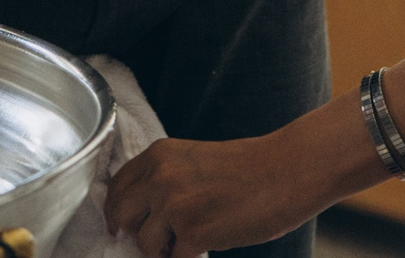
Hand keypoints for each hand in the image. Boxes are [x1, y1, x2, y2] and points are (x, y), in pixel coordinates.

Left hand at [106, 133, 327, 257]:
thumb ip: (165, 178)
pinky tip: (208, 247)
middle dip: (134, 232)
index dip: (120, 210)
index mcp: (158, 155)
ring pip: (144, 244)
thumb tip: (143, 213)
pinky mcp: (193, 233)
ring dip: (164, 251)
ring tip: (190, 242)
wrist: (288, 170)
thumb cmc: (249, 167)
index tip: (126, 224)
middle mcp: (160, 177)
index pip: (116, 187)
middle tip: (157, 240)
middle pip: (120, 216)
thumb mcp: (193, 159)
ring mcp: (174, 206)